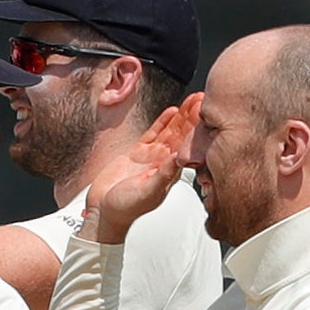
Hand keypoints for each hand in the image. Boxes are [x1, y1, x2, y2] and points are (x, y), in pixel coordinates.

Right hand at [87, 103, 191, 244]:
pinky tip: (171, 111)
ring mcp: (151, 157)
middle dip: (192, 117)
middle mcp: (163, 163)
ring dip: (180, 117)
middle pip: (181, 136)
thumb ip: (163, 174)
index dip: (196, 129)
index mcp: (170, 173)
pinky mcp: (137, 153)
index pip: (188, 147)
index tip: (206, 113)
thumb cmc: (125, 208)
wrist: (103, 211)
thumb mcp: (147, 191)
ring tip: (192, 100)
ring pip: (169, 132)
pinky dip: (162, 122)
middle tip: (203, 99)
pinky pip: (152, 134)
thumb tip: (179, 157)